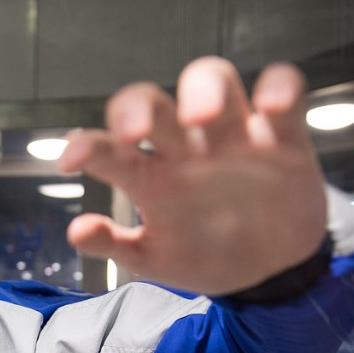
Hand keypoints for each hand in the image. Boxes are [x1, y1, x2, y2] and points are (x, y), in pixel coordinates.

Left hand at [59, 57, 326, 295]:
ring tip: (202, 117)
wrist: (268, 271)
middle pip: (155, 101)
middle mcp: (185, 146)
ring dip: (204, 90)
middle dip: (140, 107)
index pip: (111, 148)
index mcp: (151, 175)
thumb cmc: (203, 254)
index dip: (88, 146)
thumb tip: (76, 232)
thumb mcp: (154, 259)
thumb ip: (115, 244)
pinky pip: (282, 94)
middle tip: (135, 131)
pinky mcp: (281, 137)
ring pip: (212, 80)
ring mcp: (232, 136)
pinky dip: (279, 88)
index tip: (71, 160)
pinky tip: (272, 106)